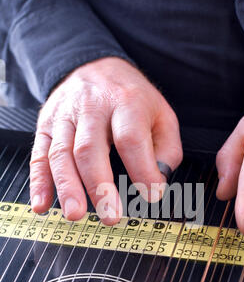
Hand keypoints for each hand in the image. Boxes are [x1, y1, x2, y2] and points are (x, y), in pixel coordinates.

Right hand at [30, 57, 182, 224]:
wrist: (95, 66)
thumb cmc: (130, 97)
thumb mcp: (161, 114)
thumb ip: (167, 149)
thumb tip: (158, 182)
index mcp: (125, 102)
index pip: (131, 139)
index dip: (141, 169)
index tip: (151, 195)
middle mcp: (91, 107)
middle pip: (90, 148)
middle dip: (99, 186)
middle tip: (109, 215)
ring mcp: (65, 116)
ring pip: (61, 153)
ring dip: (67, 187)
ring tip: (76, 214)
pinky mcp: (46, 126)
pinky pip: (39, 155)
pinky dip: (39, 182)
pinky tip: (43, 203)